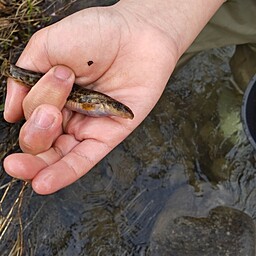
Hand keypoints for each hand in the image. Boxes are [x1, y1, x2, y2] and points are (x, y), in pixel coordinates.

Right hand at [3, 4, 175, 193]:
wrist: (139, 36)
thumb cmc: (97, 34)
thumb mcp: (49, 45)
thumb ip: (24, 78)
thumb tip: (9, 113)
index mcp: (51, 93)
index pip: (29, 111)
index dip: (36, 101)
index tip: (59, 74)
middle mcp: (67, 113)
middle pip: (39, 139)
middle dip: (36, 132)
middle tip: (51, 112)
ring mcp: (87, 126)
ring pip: (57, 155)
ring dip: (37, 165)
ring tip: (21, 166)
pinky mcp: (108, 136)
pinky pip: (84, 160)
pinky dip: (64, 173)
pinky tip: (43, 184)